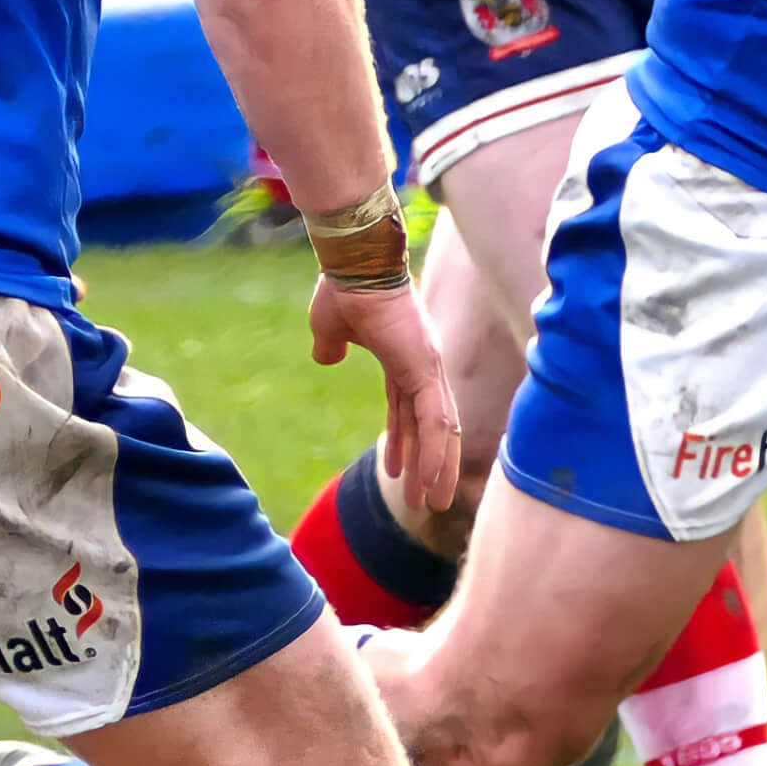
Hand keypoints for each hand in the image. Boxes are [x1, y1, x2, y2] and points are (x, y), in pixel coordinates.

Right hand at [308, 274, 461, 514]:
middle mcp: (424, 366)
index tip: (397, 471)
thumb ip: (330, 347)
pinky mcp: (424, 368)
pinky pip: (434, 420)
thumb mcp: (330, 327)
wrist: (353, 260)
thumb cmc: (343, 286)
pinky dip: (436, 453)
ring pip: (440, 430)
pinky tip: (433, 481)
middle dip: (428, 466)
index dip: (404, 443)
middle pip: (431, 427)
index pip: (409, 412)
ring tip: (432, 506)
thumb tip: (327, 358)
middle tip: (426, 503)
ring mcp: (428, 367)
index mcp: (404, 359)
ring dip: (436, 470)